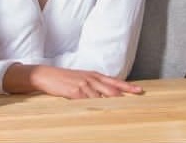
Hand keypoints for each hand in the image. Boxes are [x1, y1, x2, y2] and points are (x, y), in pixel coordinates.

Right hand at [4, 64, 142, 98]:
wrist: (46, 75)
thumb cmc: (64, 78)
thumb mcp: (81, 79)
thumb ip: (94, 85)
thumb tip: (106, 94)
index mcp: (94, 75)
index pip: (115, 81)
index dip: (127, 86)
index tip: (139, 90)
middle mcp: (91, 78)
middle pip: (112, 88)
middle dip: (125, 94)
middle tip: (137, 98)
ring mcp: (84, 84)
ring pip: (102, 95)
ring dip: (113, 102)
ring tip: (124, 107)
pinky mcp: (75, 91)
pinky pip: (89, 100)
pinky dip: (97, 104)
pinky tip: (104, 109)